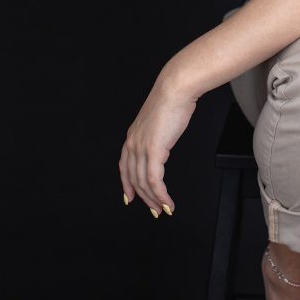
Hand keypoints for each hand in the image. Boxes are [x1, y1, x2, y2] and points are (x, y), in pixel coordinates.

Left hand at [119, 70, 196, 215]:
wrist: (175, 89)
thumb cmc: (171, 100)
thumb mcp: (158, 120)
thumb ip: (156, 133)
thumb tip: (162, 140)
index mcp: (132, 136)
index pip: (124, 167)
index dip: (127, 184)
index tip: (129, 198)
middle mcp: (133, 144)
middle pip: (134, 179)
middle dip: (144, 198)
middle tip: (155, 210)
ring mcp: (141, 148)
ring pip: (144, 183)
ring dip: (155, 200)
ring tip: (164, 209)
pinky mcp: (153, 151)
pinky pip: (154, 181)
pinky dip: (161, 195)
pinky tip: (168, 202)